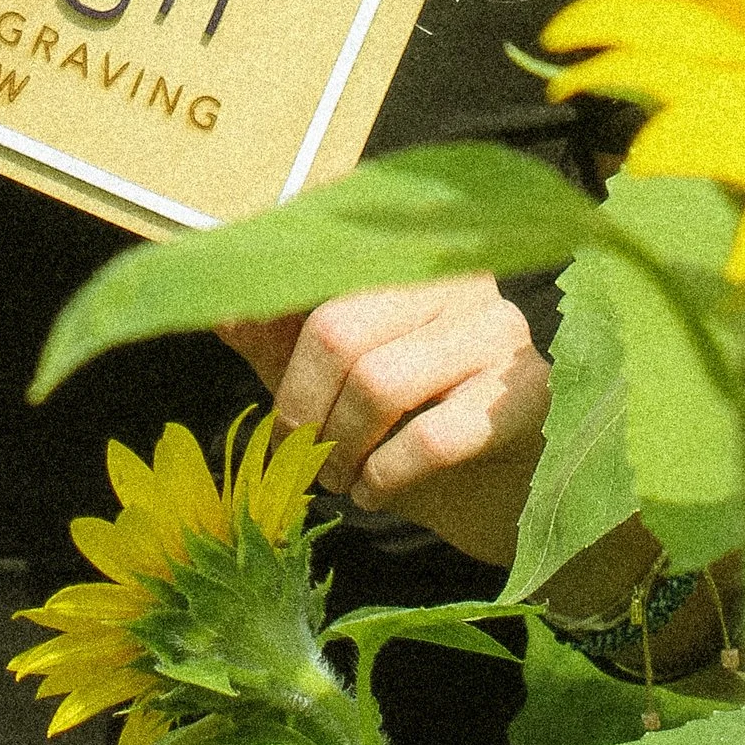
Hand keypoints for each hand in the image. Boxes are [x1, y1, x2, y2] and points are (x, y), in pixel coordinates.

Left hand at [216, 275, 551, 568]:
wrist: (498, 485)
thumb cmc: (403, 416)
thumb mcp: (325, 373)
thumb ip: (274, 335)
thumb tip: (217, 308)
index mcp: (403, 253)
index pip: (318, 263)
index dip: (268, 317)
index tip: (243, 358)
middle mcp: (455, 273)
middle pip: (338, 330)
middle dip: (302, 408)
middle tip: (298, 454)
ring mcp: (498, 327)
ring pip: (379, 383)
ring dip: (341, 448)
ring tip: (338, 476)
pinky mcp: (527, 391)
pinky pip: (432, 438)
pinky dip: (384, 476)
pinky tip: (375, 491)